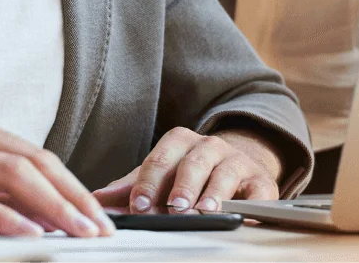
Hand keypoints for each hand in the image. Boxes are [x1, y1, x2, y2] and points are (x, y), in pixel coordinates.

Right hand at [0, 115, 114, 237]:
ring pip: (11, 174)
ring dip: (52, 206)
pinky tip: (28, 233)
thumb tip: (48, 215)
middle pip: (35, 162)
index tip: (100, 215)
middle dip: (74, 197)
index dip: (75, 186)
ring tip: (77, 232)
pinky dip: (3, 217)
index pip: (39, 157)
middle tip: (100, 228)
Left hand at [93, 127, 281, 213]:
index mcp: (180, 142)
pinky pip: (259, 190)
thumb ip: (131, 188)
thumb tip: (97, 199)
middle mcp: (210, 146)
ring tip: (203, 211)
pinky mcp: (261, 181)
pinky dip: (252, 205)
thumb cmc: (190, 175)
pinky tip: (240, 217)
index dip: (149, 181)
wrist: (236, 170)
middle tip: (173, 206)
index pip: (161, 158)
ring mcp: (237, 161)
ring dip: (213, 193)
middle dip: (182, 185)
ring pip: (225, 172)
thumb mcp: (160, 177)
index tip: (139, 204)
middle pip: (194, 161)